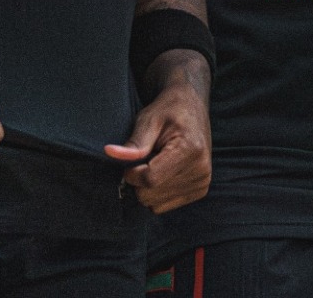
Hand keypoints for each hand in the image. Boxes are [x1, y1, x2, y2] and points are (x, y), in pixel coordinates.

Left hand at [105, 52, 210, 213]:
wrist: (192, 106)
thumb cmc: (168, 110)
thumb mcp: (149, 119)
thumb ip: (134, 142)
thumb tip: (110, 153)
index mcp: (190, 150)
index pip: (150, 180)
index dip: (132, 173)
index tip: (132, 158)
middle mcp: (201, 169)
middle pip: (151, 195)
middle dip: (139, 181)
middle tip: (146, 158)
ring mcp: (202, 181)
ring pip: (156, 204)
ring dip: (148, 188)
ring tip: (156, 163)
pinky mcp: (200, 189)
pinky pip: (164, 206)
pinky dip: (157, 193)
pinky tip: (163, 173)